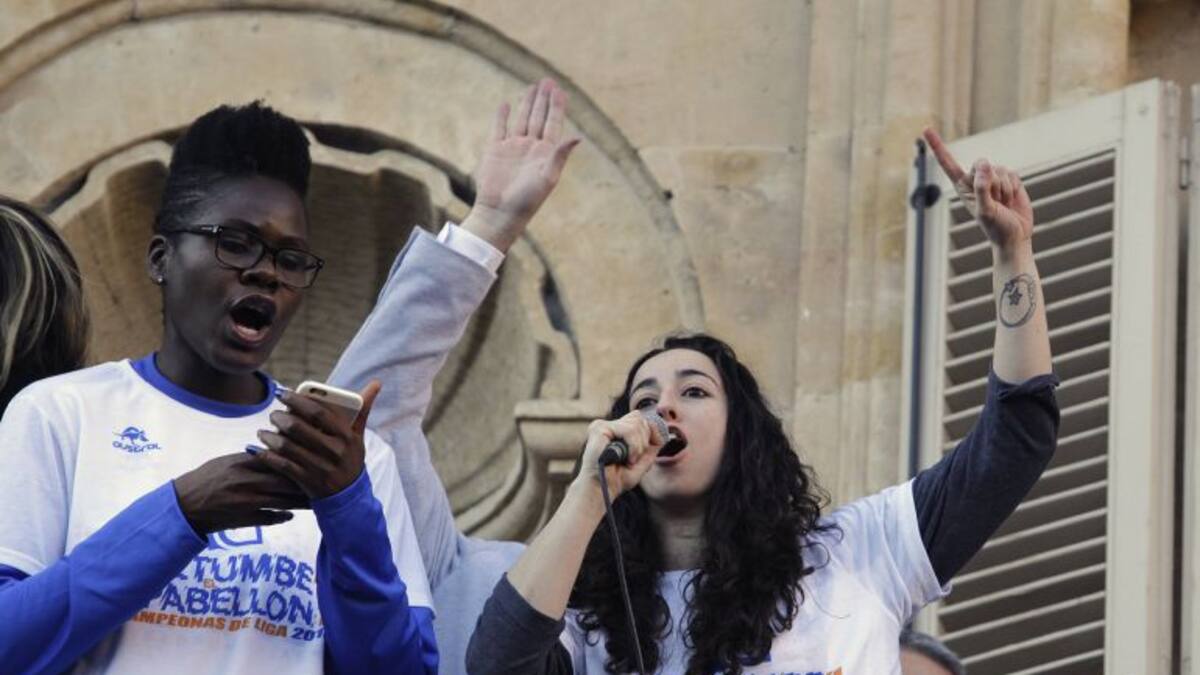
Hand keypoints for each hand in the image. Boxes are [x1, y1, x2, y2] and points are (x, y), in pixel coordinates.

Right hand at [174, 454, 308, 534]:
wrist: (184, 506)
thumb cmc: (205, 479)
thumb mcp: (227, 462)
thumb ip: (252, 459)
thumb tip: (278, 450)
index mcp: (242, 463)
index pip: (278, 459)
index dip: (299, 459)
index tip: (315, 457)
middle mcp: (247, 482)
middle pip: (286, 481)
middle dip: (307, 481)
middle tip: (324, 480)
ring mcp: (248, 503)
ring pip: (284, 501)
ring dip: (302, 501)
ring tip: (317, 498)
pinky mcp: (246, 520)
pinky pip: (272, 518)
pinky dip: (284, 516)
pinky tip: (292, 514)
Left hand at [253, 381, 381, 499]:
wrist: (350, 497)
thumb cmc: (351, 459)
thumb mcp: (358, 436)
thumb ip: (362, 409)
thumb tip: (376, 383)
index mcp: (347, 436)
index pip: (319, 412)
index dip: (298, 400)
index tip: (284, 393)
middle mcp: (335, 452)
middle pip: (299, 428)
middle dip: (281, 418)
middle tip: (273, 414)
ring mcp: (321, 468)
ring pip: (288, 447)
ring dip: (270, 437)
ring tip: (263, 432)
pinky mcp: (308, 482)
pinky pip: (282, 466)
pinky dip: (267, 456)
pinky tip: (258, 450)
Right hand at [463, 77, 580, 251]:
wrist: (500, 212)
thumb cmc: (527, 200)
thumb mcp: (547, 176)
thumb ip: (560, 155)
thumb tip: (578, 137)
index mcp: (546, 153)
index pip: (553, 123)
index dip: (556, 107)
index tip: (559, 90)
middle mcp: (530, 148)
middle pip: (538, 118)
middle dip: (543, 100)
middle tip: (547, 80)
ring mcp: (512, 148)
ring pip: (521, 120)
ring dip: (527, 103)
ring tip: (532, 87)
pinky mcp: (495, 151)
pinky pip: (499, 129)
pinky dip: (502, 116)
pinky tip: (505, 104)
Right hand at [572, 411, 666, 499]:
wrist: (602, 490)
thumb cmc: (619, 478)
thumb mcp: (644, 459)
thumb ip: (653, 442)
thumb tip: (655, 424)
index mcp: (616, 430)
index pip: (639, 419)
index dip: (648, 433)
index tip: (644, 453)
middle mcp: (609, 425)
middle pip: (639, 418)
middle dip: (644, 441)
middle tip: (634, 459)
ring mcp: (602, 425)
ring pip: (636, 423)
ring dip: (639, 446)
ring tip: (630, 460)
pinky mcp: (599, 429)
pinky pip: (628, 430)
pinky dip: (634, 446)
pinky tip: (627, 459)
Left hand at [923, 128, 1033, 249]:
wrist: (1015, 236)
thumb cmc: (996, 227)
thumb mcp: (985, 210)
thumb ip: (983, 188)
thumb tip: (984, 164)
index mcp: (961, 186)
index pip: (947, 162)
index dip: (937, 145)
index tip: (925, 128)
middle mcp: (975, 179)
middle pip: (981, 163)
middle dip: (990, 181)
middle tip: (993, 201)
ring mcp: (993, 178)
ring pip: (999, 169)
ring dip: (1003, 188)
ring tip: (1002, 203)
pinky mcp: (1009, 179)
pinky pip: (1012, 173)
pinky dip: (1013, 187)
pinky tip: (1011, 199)